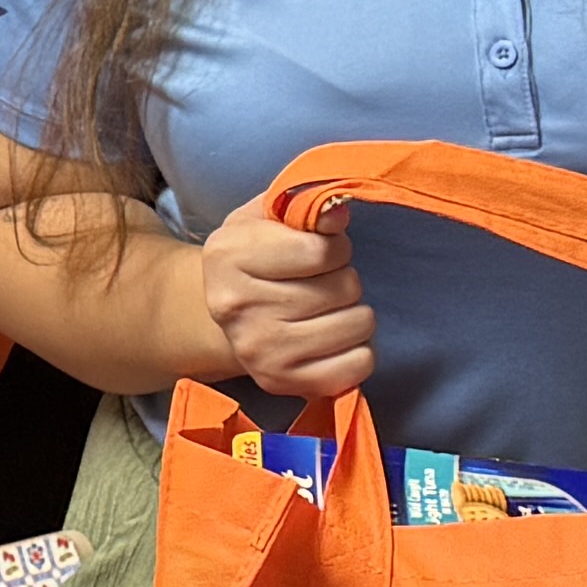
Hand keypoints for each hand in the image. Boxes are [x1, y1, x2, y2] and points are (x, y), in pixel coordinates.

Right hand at [196, 192, 373, 399]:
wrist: (227, 312)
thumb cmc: (256, 256)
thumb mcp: (268, 216)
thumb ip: (304, 203)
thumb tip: (338, 213)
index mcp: (227, 255)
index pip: (320, 250)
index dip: (335, 246)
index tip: (323, 250)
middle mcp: (235, 306)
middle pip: (344, 288)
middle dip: (344, 278)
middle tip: (322, 282)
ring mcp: (258, 350)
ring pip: (358, 324)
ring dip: (353, 313)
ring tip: (327, 310)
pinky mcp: (281, 383)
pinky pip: (359, 364)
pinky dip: (357, 350)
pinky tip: (331, 340)